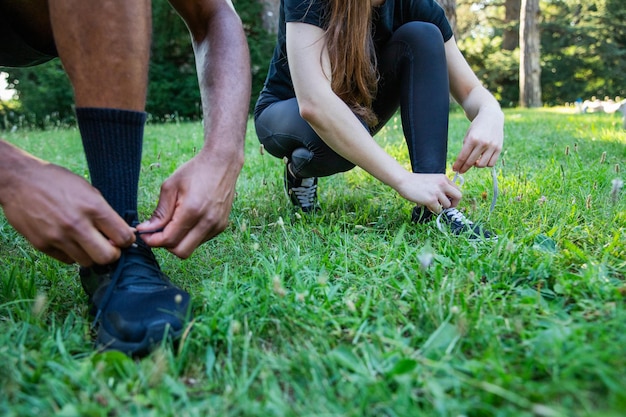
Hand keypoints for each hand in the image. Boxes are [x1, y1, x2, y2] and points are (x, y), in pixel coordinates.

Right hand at [0, 155, 134, 265]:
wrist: (19, 180)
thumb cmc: (57, 182)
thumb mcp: (88, 190)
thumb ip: (105, 213)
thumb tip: (122, 234)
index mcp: (93, 207)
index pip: (123, 237)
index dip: (127, 241)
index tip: (123, 239)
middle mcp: (77, 225)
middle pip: (107, 257)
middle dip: (113, 254)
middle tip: (109, 247)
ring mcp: (58, 237)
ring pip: (87, 262)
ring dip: (91, 255)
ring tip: (86, 241)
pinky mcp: (42, 245)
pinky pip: (68, 260)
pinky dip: (73, 254)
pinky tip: (69, 240)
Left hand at [137, 151, 240, 258]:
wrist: (222, 163)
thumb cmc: (195, 171)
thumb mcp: (170, 187)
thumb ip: (159, 212)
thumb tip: (146, 230)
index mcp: (193, 210)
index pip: (169, 239)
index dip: (153, 240)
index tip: (145, 234)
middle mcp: (208, 222)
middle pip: (181, 252)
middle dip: (166, 245)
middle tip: (157, 231)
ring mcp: (217, 226)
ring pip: (191, 248)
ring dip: (178, 241)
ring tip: (173, 222)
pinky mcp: (221, 226)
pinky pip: (200, 240)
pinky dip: (190, 236)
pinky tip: (187, 220)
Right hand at [396, 173, 461, 213]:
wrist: (404, 181)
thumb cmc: (415, 181)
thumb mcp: (432, 180)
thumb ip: (440, 187)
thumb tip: (446, 200)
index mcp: (443, 178)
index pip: (457, 189)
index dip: (454, 197)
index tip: (448, 201)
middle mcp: (443, 184)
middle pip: (458, 197)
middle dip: (454, 204)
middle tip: (447, 207)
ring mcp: (437, 192)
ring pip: (447, 205)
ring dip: (440, 207)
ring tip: (431, 204)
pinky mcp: (431, 200)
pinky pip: (438, 210)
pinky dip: (433, 210)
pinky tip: (427, 205)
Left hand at [452, 108, 503, 173]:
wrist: (491, 117)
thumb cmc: (477, 127)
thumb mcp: (468, 135)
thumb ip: (466, 148)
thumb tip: (463, 163)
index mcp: (472, 139)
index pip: (463, 156)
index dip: (457, 165)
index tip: (454, 169)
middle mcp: (483, 143)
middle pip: (471, 162)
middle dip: (464, 168)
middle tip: (460, 170)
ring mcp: (492, 146)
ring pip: (482, 165)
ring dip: (476, 166)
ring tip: (474, 162)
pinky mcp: (499, 148)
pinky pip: (491, 163)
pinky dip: (486, 164)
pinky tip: (482, 160)